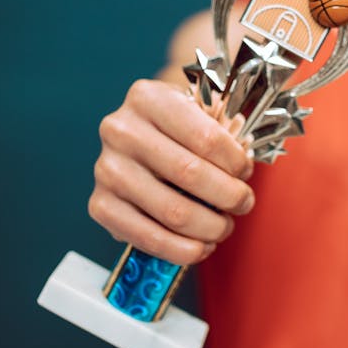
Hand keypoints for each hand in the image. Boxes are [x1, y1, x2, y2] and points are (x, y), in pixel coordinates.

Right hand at [89, 79, 254, 265]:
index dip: (235, 162)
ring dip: (210, 227)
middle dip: (229, 196)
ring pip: (173, 211)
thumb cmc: (176, 128)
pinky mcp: (100, 205)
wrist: (136, 138)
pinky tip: (201, 246)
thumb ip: (222, 132)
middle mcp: (120, 130)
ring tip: (224, 227)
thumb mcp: (197, 112)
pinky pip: (148, 238)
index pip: (205, 137)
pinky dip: (182, 249)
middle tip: (243, 204)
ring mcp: (106, 169)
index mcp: (147, 98)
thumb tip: (242, 170)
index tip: (246, 172)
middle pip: (190, 174)